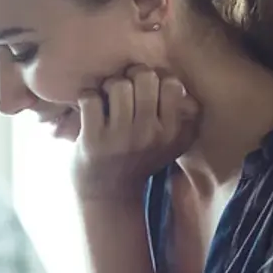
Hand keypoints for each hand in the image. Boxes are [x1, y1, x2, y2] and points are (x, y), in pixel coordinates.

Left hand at [72, 66, 199, 201]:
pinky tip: (89, 108)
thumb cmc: (138, 161)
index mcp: (172, 133)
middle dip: (131, 76)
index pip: (172, 83)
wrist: (108, 196)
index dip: (156, 79)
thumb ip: (186, 118)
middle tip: (122, 91)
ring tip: (106, 99)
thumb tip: (185, 87)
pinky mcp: (93, 140)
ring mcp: (121, 137)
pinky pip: (90, 98)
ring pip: (118, 84)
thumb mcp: (172, 145)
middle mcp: (150, 134)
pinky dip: (86, 96)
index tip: (144, 91)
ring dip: (108, 86)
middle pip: (145, 76)